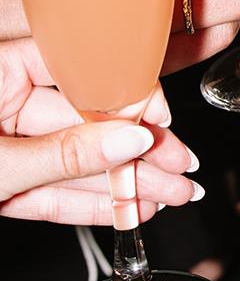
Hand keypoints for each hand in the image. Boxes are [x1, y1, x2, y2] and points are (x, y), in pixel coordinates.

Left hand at [0, 38, 198, 223]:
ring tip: (171, 195)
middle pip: (85, 123)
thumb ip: (63, 154)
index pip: (73, 70)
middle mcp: (5, 106)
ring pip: (78, 164)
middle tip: (180, 164)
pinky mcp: (8, 190)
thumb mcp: (0, 162)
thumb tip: (128, 141)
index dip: (124, 91)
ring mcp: (9, 149)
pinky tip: (131, 209)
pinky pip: (56, 195)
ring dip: (126, 184)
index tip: (159, 117)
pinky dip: (93, 205)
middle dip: (138, 150)